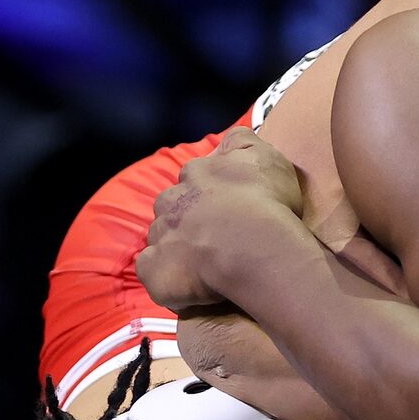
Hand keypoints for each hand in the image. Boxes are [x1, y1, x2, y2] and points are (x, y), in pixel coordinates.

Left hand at [136, 128, 310, 311]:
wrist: (256, 244)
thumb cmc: (267, 201)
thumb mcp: (265, 156)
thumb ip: (242, 142)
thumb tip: (229, 138)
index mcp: (196, 173)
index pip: (194, 176)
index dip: (208, 191)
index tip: (226, 205)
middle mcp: (172, 200)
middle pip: (171, 206)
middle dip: (185, 216)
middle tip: (212, 234)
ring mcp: (161, 235)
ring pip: (161, 237)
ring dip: (176, 245)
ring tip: (203, 262)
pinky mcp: (156, 269)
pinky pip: (151, 269)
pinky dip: (163, 272)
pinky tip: (185, 280)